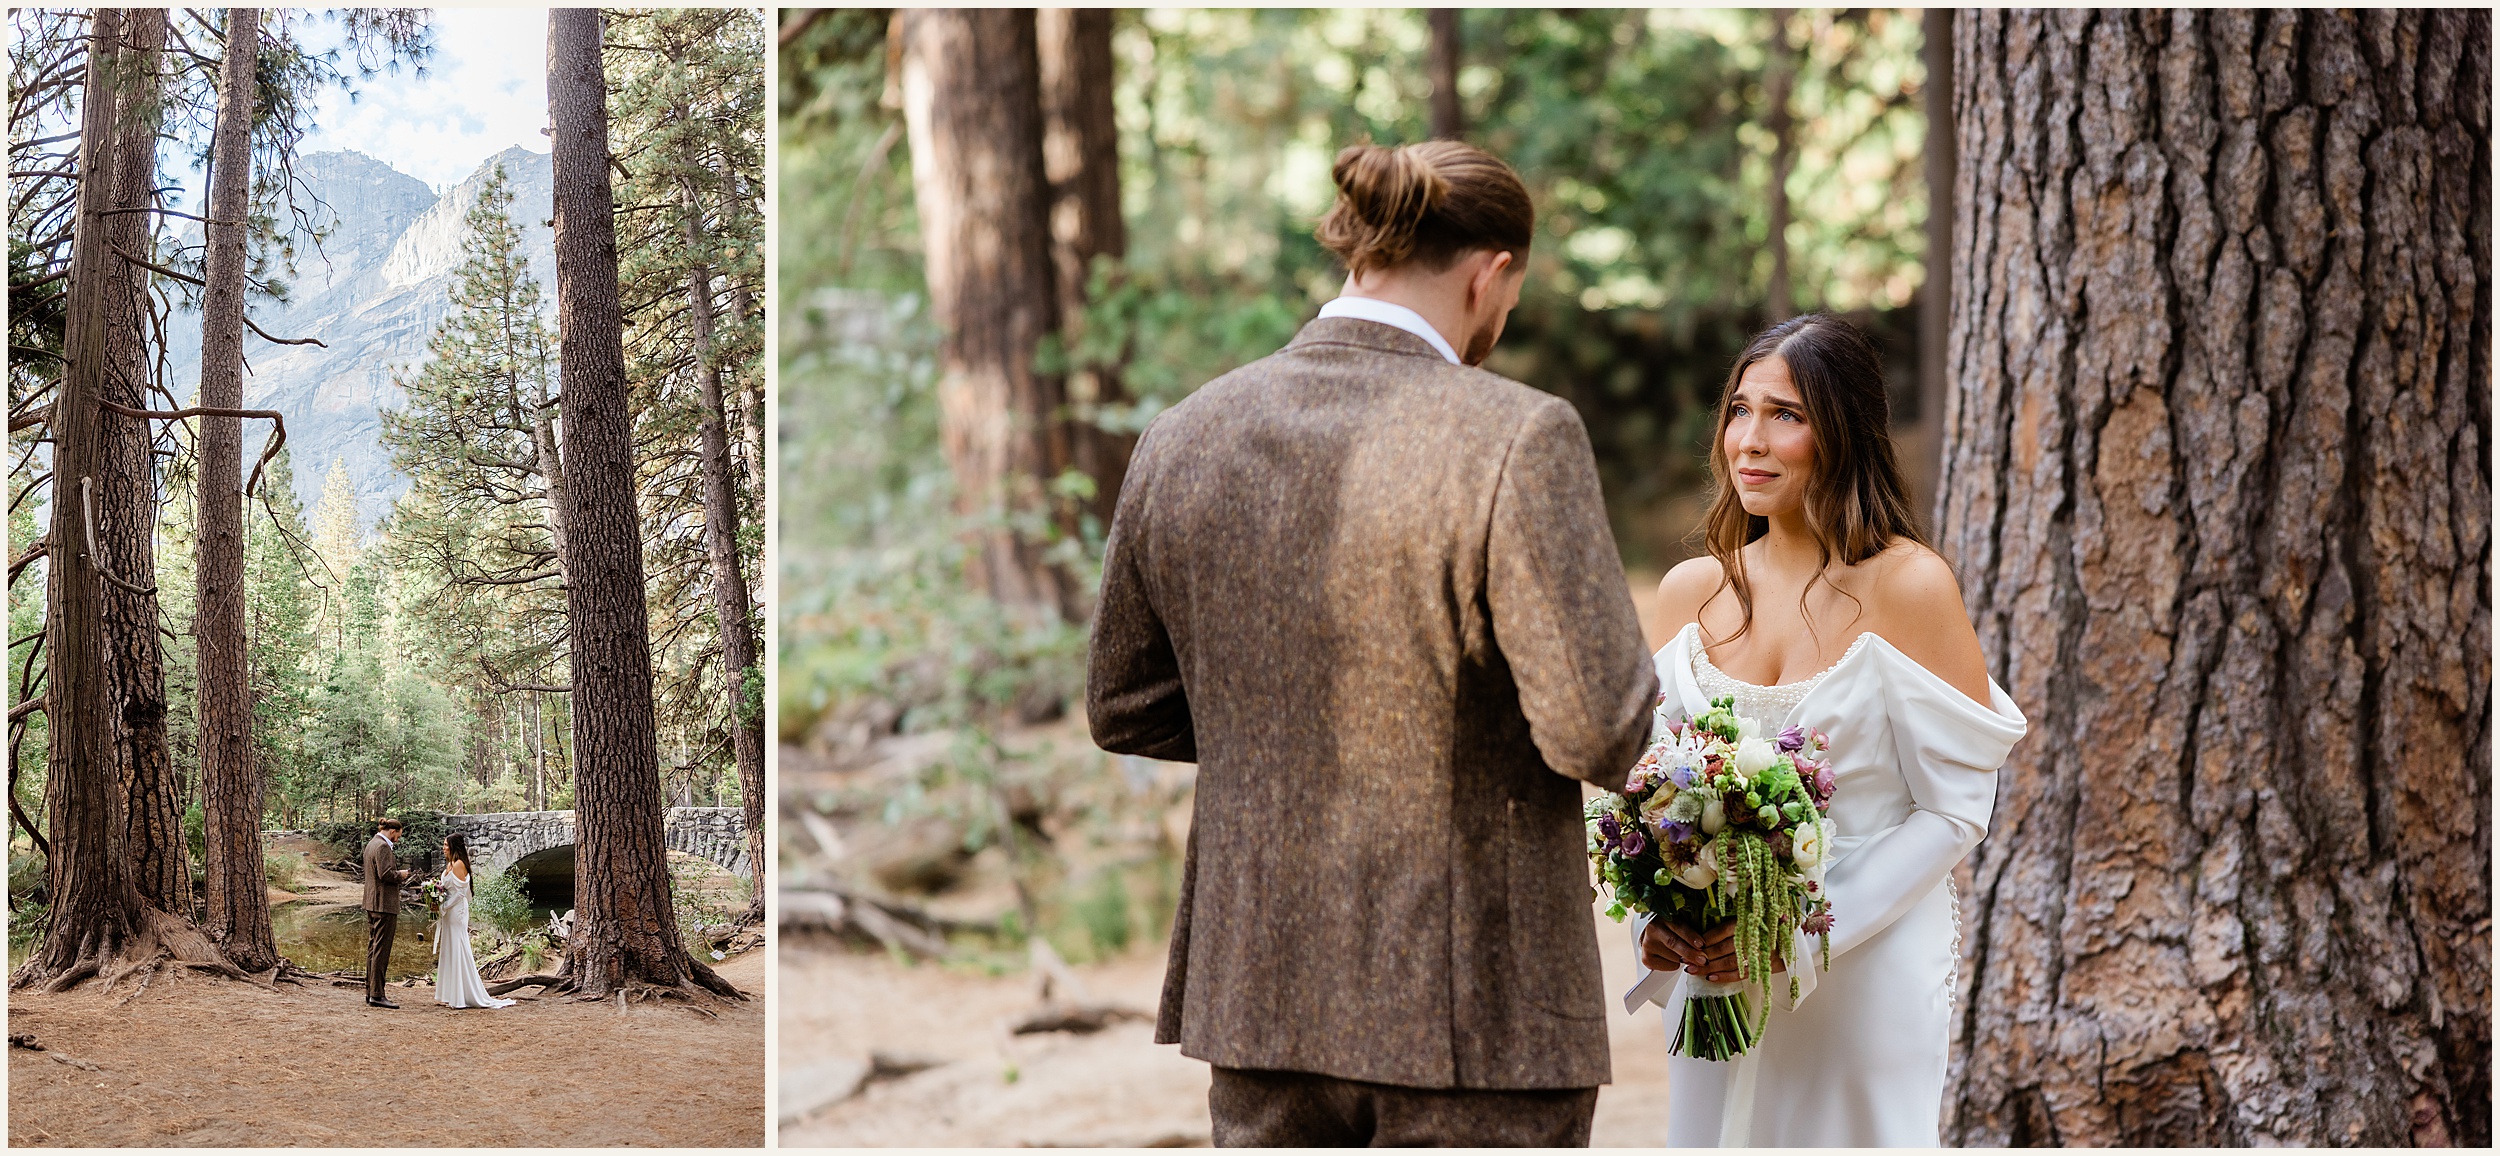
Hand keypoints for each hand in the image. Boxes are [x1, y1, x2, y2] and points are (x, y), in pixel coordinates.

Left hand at [1639, 920, 1782, 982]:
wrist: (1794, 941)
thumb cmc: (1769, 928)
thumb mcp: (1753, 919)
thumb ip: (1734, 924)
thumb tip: (1705, 934)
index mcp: (1750, 921)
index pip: (1723, 930)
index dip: (1705, 939)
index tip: (1691, 945)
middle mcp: (1753, 936)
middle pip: (1723, 947)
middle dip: (1702, 955)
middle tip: (1686, 960)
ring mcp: (1759, 952)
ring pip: (1730, 962)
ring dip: (1710, 967)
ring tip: (1693, 971)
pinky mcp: (1763, 966)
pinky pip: (1741, 973)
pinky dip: (1725, 976)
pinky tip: (1711, 978)